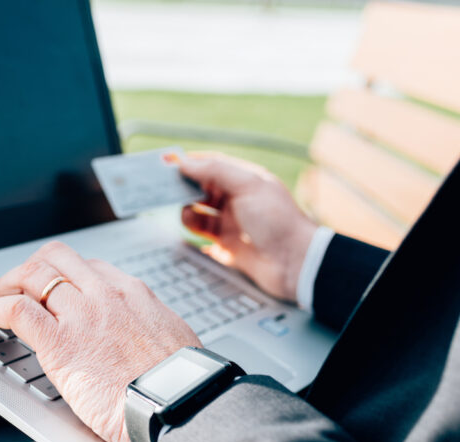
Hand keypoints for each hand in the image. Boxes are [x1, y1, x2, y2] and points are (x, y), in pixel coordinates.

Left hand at [0, 241, 200, 441]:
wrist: (177, 408)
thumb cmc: (180, 387)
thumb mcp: (174, 341)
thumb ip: (152, 330)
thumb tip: (146, 339)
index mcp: (133, 294)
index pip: (87, 266)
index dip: (62, 276)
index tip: (52, 291)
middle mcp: (105, 294)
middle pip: (55, 258)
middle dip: (30, 268)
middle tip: (17, 289)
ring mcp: (81, 315)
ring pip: (31, 275)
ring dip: (7, 285)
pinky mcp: (59, 343)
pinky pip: (17, 310)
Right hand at [179, 152, 316, 302]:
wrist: (295, 263)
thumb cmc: (278, 221)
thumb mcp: (248, 186)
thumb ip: (216, 171)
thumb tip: (186, 162)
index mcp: (245, 180)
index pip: (212, 165)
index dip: (190, 162)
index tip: (166, 160)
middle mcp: (236, 200)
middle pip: (201, 187)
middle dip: (183, 187)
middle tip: (164, 189)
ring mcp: (231, 223)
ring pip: (198, 212)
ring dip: (188, 211)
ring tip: (188, 215)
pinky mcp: (227, 245)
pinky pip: (202, 235)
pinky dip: (193, 232)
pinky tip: (192, 233)